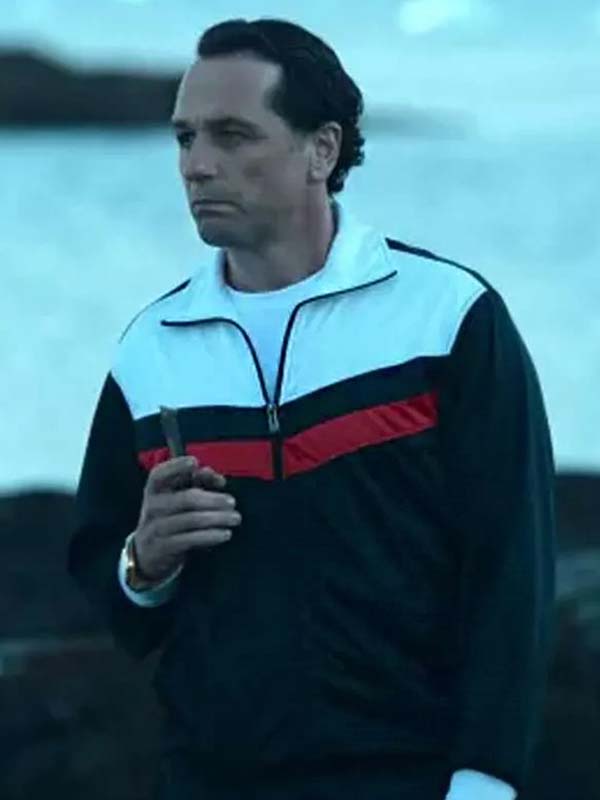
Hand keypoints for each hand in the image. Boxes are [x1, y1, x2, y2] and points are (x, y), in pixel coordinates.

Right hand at [132, 456, 241, 582]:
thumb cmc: (170, 518)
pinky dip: (210, 536)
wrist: (149, 554)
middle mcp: (152, 507)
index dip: (175, 466)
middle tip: (232, 502)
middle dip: (212, 499)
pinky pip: (189, 539)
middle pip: (184, 499)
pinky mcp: (163, 548)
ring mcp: (155, 529)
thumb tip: (211, 473)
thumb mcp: (178, 498)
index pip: (158, 474)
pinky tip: (225, 534)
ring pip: (189, 520)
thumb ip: (195, 482)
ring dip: (216, 518)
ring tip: (235, 518)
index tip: (194, 462)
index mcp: (154, 490)